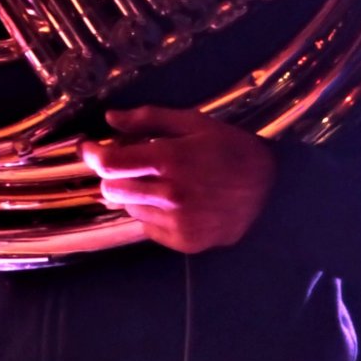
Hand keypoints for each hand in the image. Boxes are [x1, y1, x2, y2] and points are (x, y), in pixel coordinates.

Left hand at [81, 104, 277, 253]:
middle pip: (111, 189)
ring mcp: (175, 221)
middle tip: (129, 164)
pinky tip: (174, 202)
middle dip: (113, 174)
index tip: (88, 147)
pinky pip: (148, 228)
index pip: (110, 163)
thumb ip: (150, 119)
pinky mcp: (183, 241)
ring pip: (129, 208)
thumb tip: (110, 118)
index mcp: (170, 159)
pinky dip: (152, 214)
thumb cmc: (233, 150)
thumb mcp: (196, 123)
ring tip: (159, 182)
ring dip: (133, 193)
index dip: (91, 154)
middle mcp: (169, 194)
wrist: (272, 192)